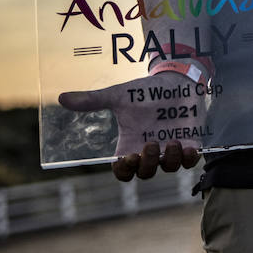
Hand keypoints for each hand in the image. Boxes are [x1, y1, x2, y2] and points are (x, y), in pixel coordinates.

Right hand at [59, 71, 203, 181]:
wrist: (174, 79)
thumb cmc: (145, 90)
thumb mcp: (118, 95)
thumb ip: (92, 100)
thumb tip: (61, 97)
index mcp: (130, 143)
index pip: (123, 171)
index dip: (124, 171)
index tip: (127, 158)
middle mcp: (149, 149)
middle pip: (145, 173)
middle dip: (147, 164)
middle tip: (150, 144)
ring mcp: (170, 147)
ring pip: (169, 168)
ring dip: (170, 160)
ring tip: (171, 142)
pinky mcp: (190, 141)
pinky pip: (191, 161)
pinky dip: (190, 158)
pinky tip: (190, 148)